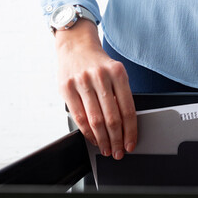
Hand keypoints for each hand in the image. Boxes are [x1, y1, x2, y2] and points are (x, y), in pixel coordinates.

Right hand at [55, 20, 136, 159]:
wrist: (76, 46)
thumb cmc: (98, 64)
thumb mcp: (115, 73)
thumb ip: (120, 95)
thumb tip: (125, 128)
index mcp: (118, 73)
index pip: (128, 109)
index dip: (130, 131)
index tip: (131, 144)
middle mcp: (100, 76)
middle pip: (112, 118)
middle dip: (117, 140)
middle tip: (118, 152)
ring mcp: (82, 81)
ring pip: (95, 120)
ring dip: (102, 140)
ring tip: (106, 149)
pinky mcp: (66, 87)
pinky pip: (78, 116)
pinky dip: (87, 132)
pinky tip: (93, 138)